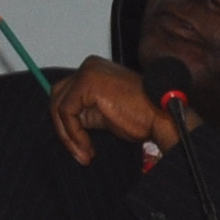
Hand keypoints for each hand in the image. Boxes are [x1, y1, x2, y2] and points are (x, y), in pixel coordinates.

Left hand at [51, 56, 185, 168]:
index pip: (65, 94)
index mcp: (93, 70)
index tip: (78, 147)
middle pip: (57, 97)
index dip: (66, 123)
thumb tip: (63, 122)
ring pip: (59, 106)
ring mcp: (87, 72)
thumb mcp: (103, 113)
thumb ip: (84, 111)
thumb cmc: (141, 117)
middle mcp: (89, 66)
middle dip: (64, 128)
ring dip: (68, 135)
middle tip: (79, 152)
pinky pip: (67, 112)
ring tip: (84, 153)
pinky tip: (87, 147)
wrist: (162, 117)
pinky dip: (73, 133)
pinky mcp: (87, 83)